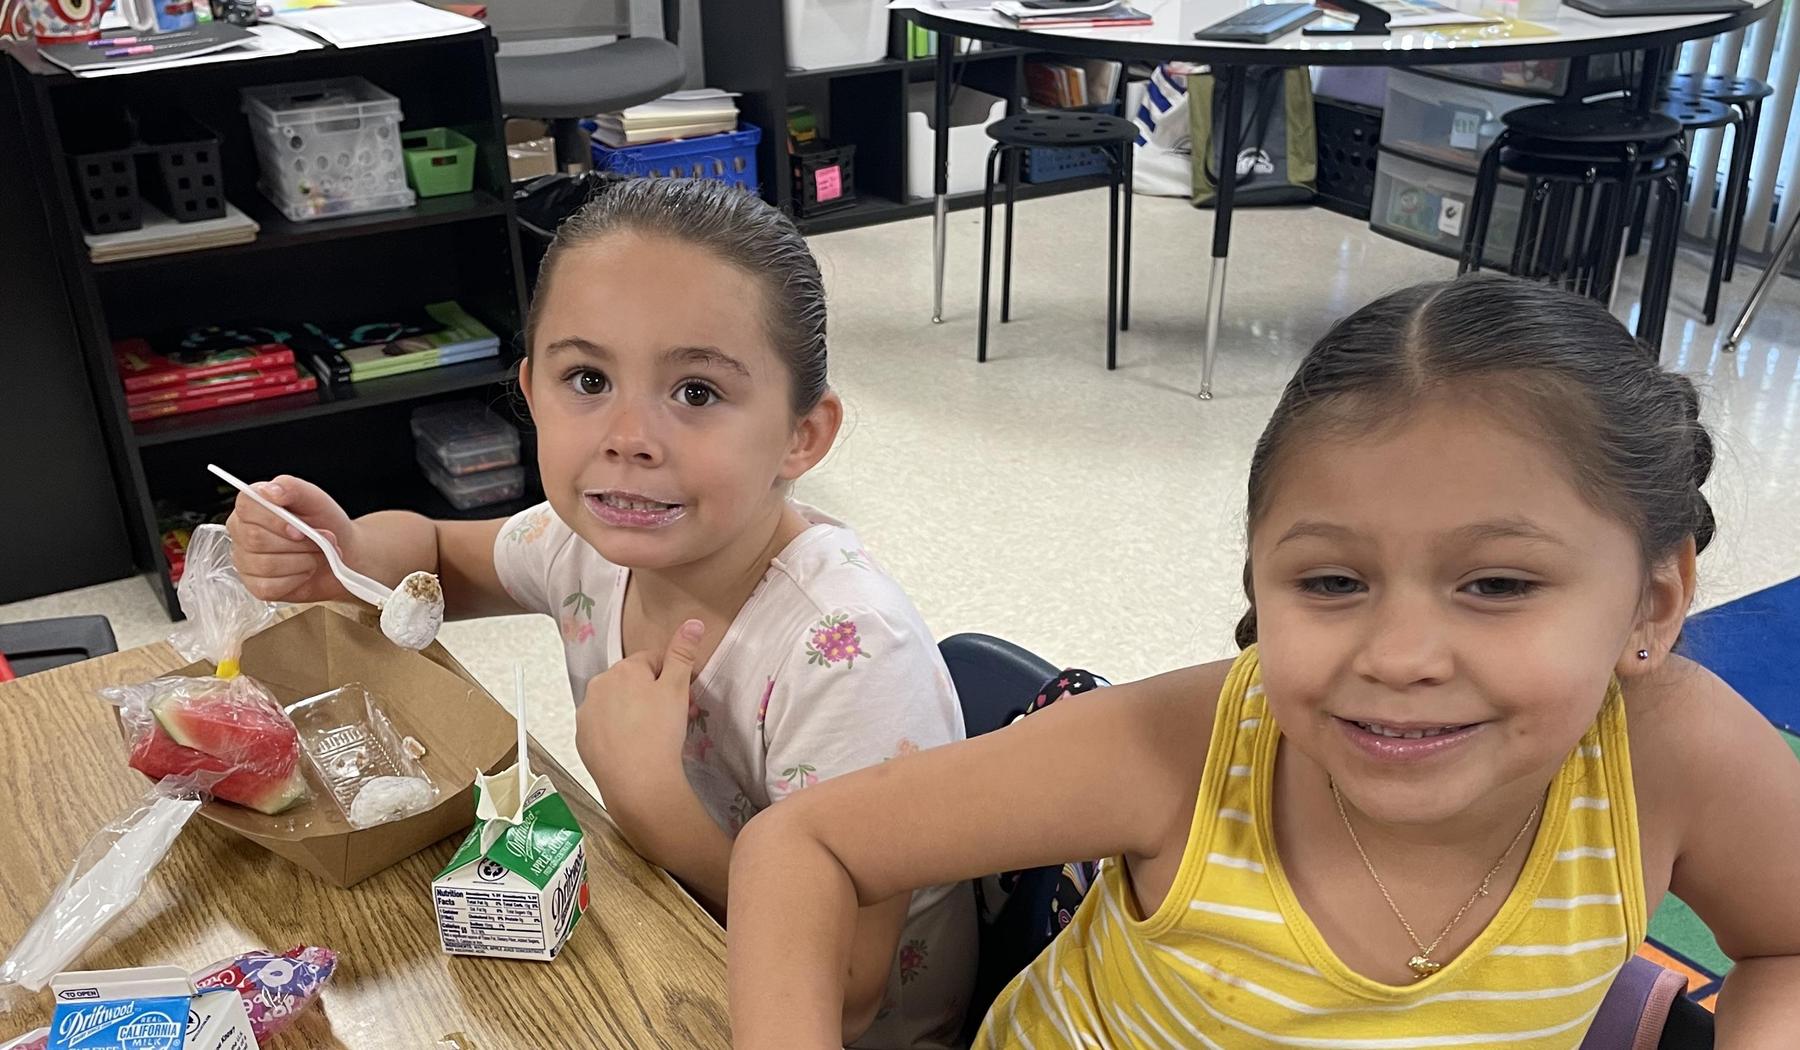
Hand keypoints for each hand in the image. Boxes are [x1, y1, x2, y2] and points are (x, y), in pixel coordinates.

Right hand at [224, 474, 358, 603]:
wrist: (343, 550)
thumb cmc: (324, 522)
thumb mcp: (313, 498)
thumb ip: (291, 487)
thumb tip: (270, 491)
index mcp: (251, 506)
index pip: (247, 507)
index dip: (275, 520)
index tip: (300, 528)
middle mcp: (241, 533)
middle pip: (256, 539)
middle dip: (299, 543)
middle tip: (320, 541)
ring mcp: (245, 561)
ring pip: (266, 565)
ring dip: (303, 560)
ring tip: (317, 554)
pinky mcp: (256, 586)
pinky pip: (270, 587)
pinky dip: (297, 579)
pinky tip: (305, 570)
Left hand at [577, 619, 703, 819]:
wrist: (638, 782)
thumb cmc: (661, 732)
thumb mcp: (679, 688)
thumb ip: (683, 653)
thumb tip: (692, 622)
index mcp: (623, 669)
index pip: (652, 661)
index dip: (671, 678)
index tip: (683, 698)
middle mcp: (599, 685)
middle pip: (632, 682)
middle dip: (653, 694)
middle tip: (674, 718)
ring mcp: (587, 713)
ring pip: (616, 704)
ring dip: (634, 712)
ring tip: (654, 735)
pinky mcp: (582, 738)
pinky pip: (603, 727)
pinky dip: (617, 732)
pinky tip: (634, 747)